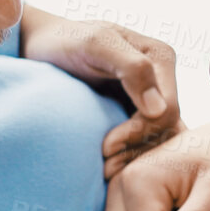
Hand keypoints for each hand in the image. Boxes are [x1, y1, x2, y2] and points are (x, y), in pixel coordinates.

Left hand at [19, 5, 179, 178]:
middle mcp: (162, 77)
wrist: (42, 47)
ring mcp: (151, 96)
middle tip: (105, 166)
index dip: (139, 133)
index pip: (168, 111)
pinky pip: (146, 141)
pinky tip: (109, 163)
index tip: (105, 147)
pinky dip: (131, 156)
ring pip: (160, 139)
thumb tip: (159, 110)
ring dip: (135, 157)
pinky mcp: (137, 112)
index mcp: (161, 57)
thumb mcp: (94, 44)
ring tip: (105, 169)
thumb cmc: (63, 41)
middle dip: (138, 149)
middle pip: (168, 129)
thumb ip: (132, 68)